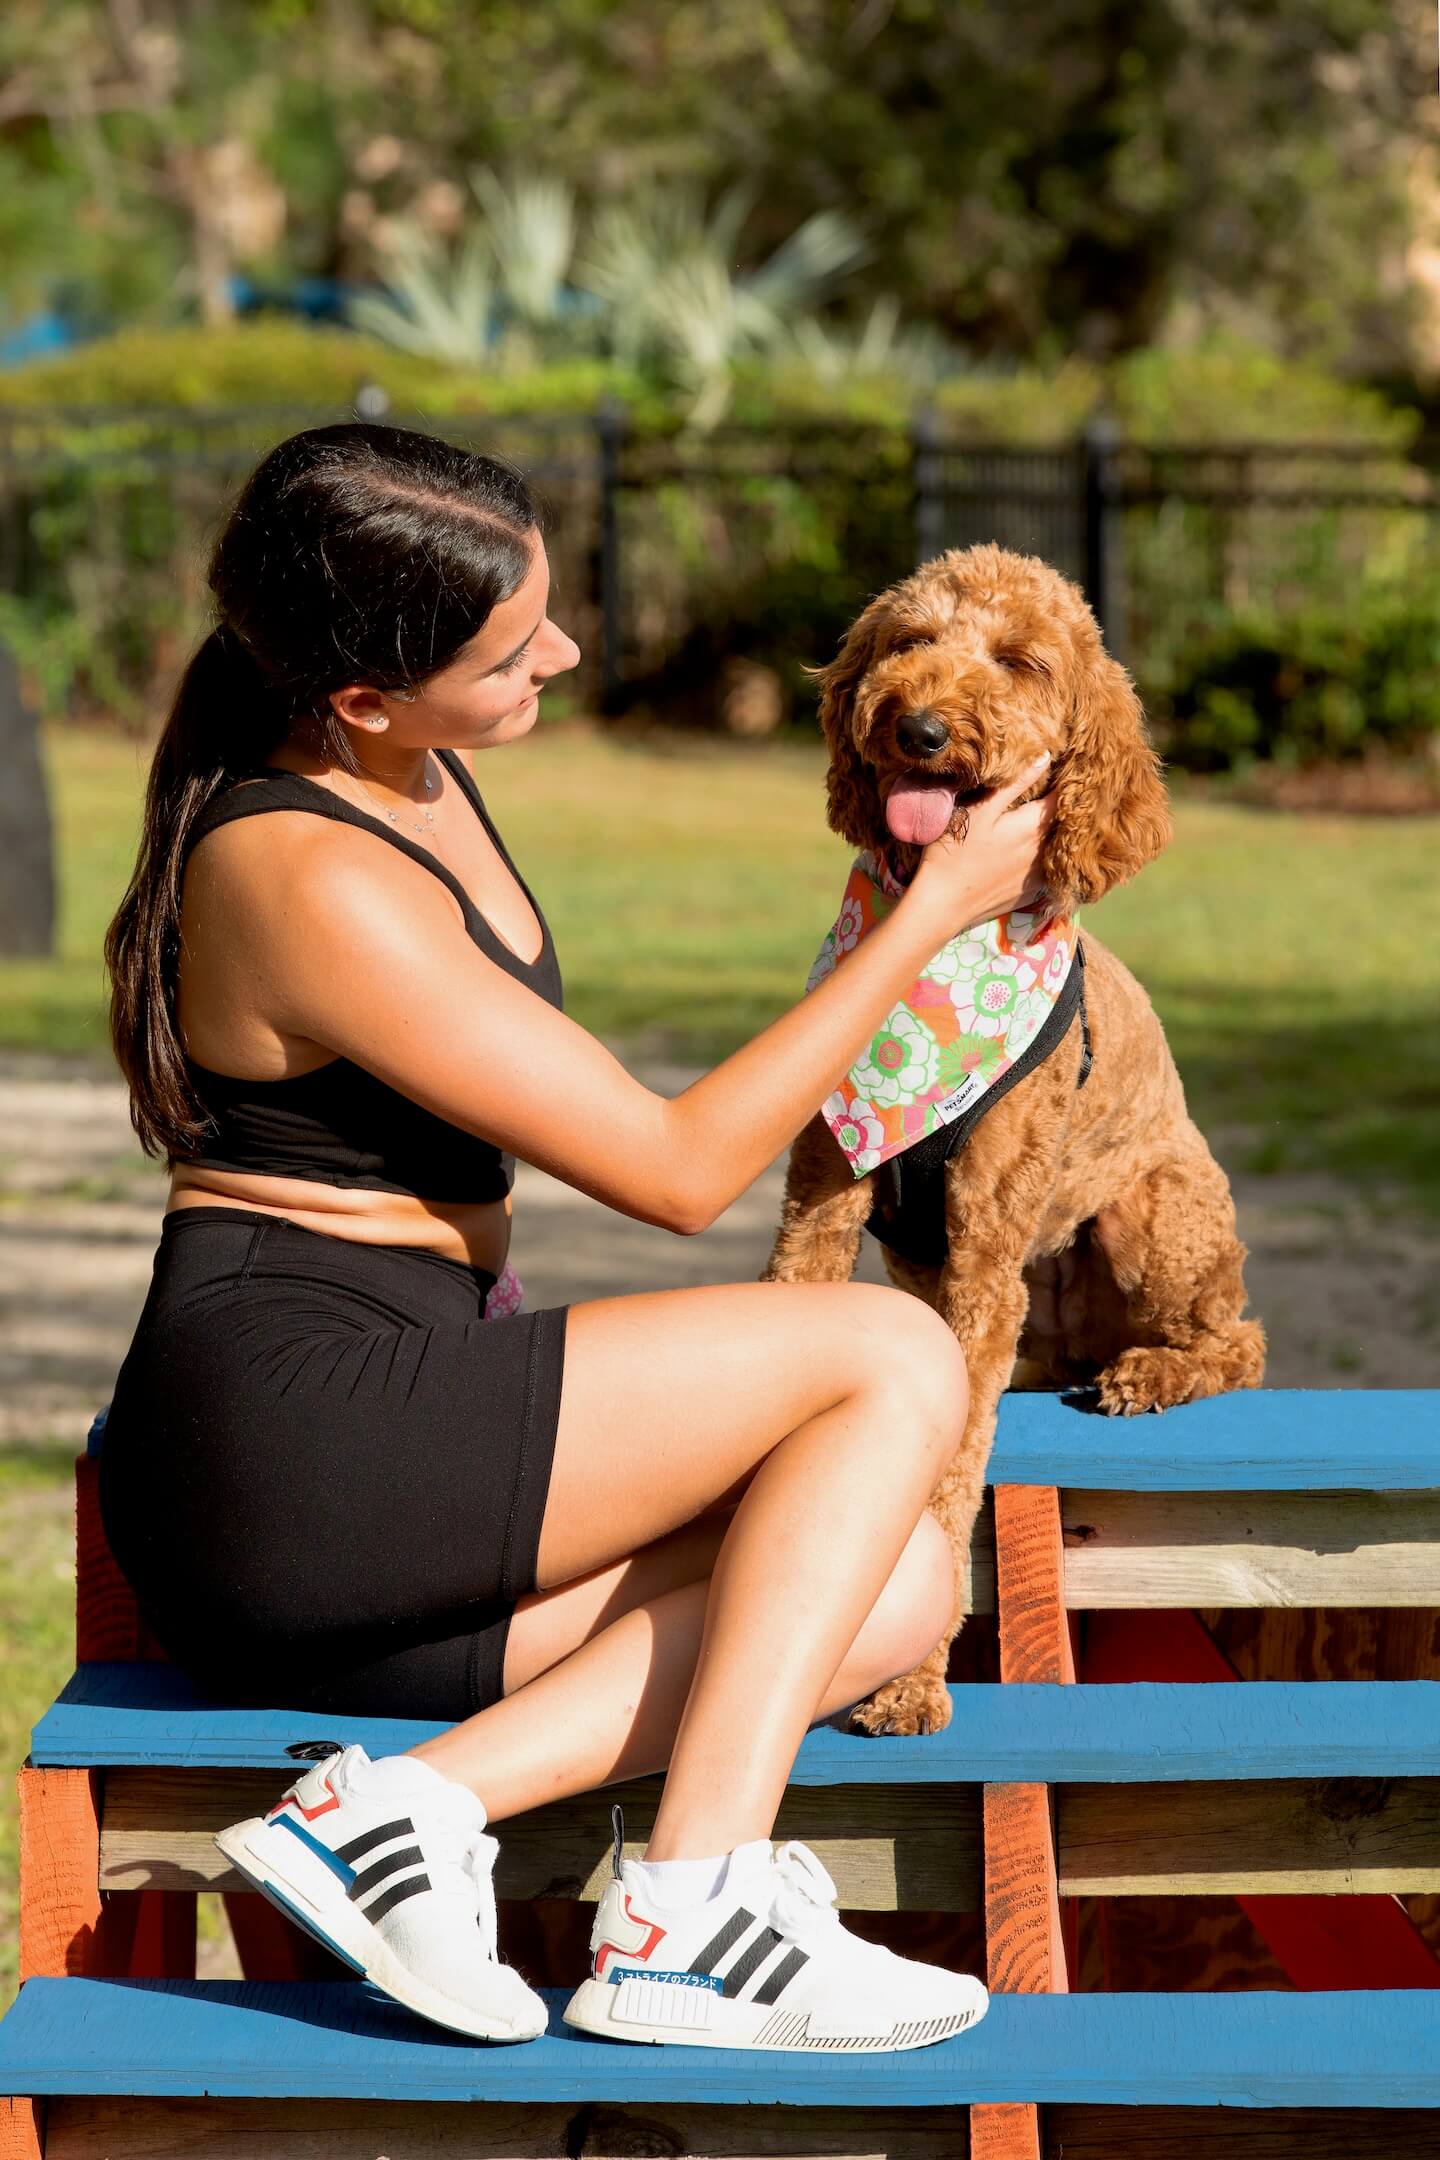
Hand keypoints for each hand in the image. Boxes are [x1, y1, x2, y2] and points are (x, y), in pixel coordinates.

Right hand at [907, 755, 1056, 928]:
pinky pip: (1048, 869)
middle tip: (1055, 792)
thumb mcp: (980, 811)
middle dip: (1063, 807)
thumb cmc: (955, 853)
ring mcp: (1039, 875)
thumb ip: (1014, 785)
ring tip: (1047, 821)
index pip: (1064, 798)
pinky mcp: (1030, 893)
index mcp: (1032, 826)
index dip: (1066, 783)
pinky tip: (1032, 853)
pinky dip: (1046, 857)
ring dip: (1056, 833)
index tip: (1065, 771)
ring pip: (1058, 847)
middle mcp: (1043, 850)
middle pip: (1063, 822)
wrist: (943, 906)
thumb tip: (1045, 757)